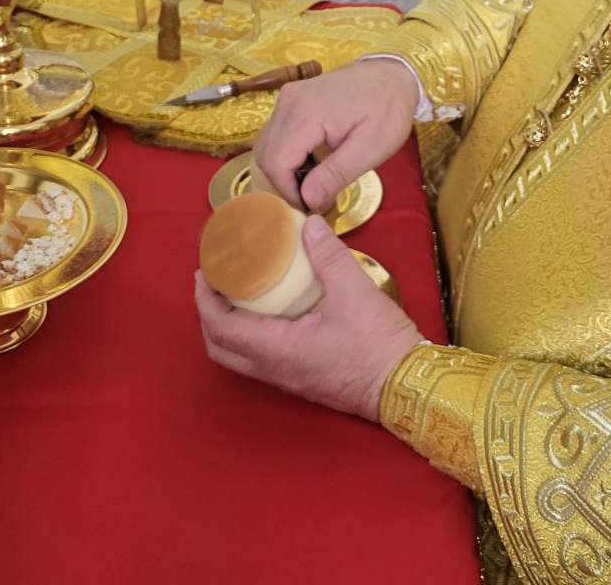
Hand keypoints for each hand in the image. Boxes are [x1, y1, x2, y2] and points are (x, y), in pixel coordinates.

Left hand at [195, 215, 423, 420]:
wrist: (407, 385)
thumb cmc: (379, 344)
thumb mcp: (355, 292)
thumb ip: (329, 256)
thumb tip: (309, 225)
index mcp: (278, 350)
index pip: (221, 328)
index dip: (205, 300)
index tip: (203, 272)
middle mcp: (275, 370)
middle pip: (220, 348)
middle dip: (209, 315)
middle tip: (215, 282)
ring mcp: (288, 379)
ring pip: (239, 358)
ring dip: (229, 327)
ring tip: (237, 293)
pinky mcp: (302, 380)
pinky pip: (260, 360)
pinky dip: (251, 336)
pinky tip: (270, 311)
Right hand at [253, 57, 418, 212]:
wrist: (395, 74)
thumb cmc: (388, 109)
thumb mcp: (371, 148)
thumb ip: (336, 174)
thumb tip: (308, 201)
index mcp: (306, 113)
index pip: (276, 163)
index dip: (288, 192)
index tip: (311, 207)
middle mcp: (289, 102)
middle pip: (266, 155)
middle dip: (284, 183)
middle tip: (313, 198)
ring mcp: (288, 97)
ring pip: (267, 145)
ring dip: (284, 170)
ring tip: (314, 182)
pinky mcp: (292, 98)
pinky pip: (277, 133)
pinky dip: (287, 154)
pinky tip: (313, 161)